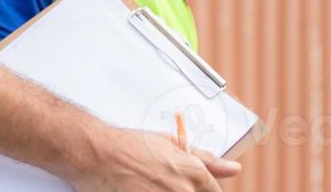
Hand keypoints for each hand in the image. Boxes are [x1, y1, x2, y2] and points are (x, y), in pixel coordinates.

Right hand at [67, 129, 241, 190]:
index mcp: (193, 173)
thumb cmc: (129, 145)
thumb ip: (206, 159)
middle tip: (159, 183)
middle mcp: (183, 191)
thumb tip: (233, 168)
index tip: (189, 188)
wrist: (97, 152)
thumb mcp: (171, 144)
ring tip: (150, 185)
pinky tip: (142, 189)